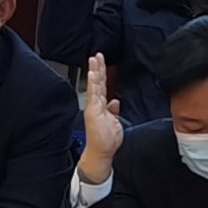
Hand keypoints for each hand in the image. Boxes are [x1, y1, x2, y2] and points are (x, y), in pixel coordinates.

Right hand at [78, 54, 122, 179]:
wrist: (101, 152)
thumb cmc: (107, 140)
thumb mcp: (115, 122)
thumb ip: (113, 111)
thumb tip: (115, 102)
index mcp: (101, 106)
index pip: (101, 86)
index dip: (102, 74)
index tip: (101, 62)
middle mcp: (96, 105)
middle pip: (97, 83)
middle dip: (97, 68)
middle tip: (97, 55)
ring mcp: (94, 107)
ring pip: (95, 86)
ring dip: (95, 72)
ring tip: (94, 59)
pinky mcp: (93, 111)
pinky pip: (93, 94)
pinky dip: (93, 83)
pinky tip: (93, 74)